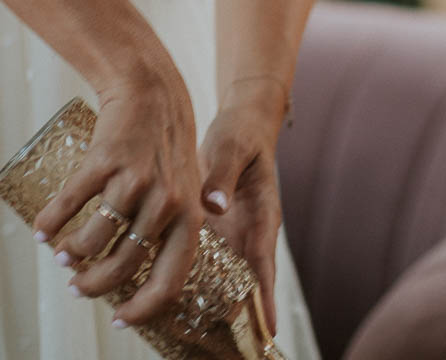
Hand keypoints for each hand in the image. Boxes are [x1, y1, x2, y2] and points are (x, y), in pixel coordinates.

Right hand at [35, 53, 202, 327]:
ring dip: (71, 255)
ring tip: (63, 255)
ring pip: (94, 240)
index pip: (169, 280)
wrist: (152, 90)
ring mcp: (135, 180)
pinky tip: (44, 229)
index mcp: (189, 214)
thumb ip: (171, 227)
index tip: (120, 319)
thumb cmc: (166, 145)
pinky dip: (52, 222)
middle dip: (95, 285)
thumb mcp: (184, 187)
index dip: (143, 308)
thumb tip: (145, 277)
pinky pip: (70, 204)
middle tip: (79, 287)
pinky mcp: (105, 161)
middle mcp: (165, 200)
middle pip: (123, 266)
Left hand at [199, 79, 289, 335]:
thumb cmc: (241, 133)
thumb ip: (223, 175)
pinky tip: (163, 299)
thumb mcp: (233, 148)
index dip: (265, 299)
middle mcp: (247, 235)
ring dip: (208, 306)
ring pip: (221, 280)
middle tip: (224, 352)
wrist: (240, 123)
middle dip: (236, 317)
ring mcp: (230, 236)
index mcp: (262, 218)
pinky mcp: (213, 232)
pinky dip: (185, 282)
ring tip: (191, 343)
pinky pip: (200, 264)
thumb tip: (213, 204)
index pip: (264, 266)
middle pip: (243, 284)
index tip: (268, 332)